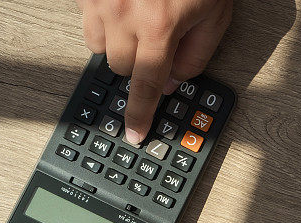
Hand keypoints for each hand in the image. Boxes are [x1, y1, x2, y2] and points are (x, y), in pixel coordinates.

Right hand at [77, 0, 231, 143]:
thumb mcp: (215, 15)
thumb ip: (196, 55)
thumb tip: (172, 81)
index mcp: (159, 27)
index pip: (145, 86)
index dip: (139, 114)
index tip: (134, 132)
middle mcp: (123, 14)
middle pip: (120, 68)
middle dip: (139, 64)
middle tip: (156, 42)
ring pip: (97, 44)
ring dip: (118, 41)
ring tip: (139, 17)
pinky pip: (86, 15)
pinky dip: (103, 15)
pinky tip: (124, 1)